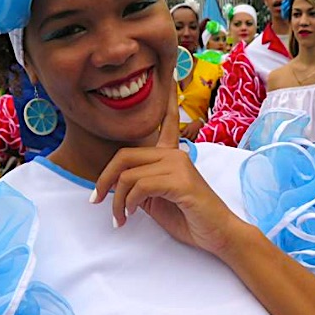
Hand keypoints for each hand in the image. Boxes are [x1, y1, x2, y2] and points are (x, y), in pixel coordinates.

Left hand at [91, 83, 242, 255]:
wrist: (218, 235)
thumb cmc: (189, 218)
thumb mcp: (156, 199)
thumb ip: (139, 185)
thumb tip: (115, 185)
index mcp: (171, 155)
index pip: (167, 122)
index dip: (168, 101)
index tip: (171, 78)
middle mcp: (175, 154)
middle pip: (124, 155)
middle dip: (104, 180)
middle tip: (96, 201)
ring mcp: (179, 165)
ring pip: (128, 175)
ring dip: (117, 201)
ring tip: (120, 218)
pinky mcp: (182, 181)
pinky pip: (140, 186)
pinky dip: (129, 203)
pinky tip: (133, 215)